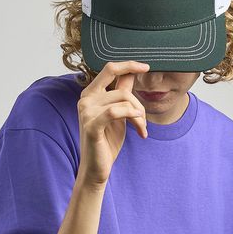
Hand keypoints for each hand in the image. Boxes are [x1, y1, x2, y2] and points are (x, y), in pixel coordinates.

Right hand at [76, 60, 149, 188]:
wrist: (97, 168)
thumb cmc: (107, 139)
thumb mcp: (119, 112)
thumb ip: (122, 92)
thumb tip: (131, 73)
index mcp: (91, 93)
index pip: (109, 69)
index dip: (129, 65)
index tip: (146, 66)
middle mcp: (86, 99)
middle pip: (121, 88)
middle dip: (138, 101)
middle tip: (144, 118)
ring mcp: (86, 112)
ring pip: (124, 100)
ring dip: (139, 115)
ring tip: (141, 128)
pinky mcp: (91, 125)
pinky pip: (116, 111)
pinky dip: (132, 116)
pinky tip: (139, 128)